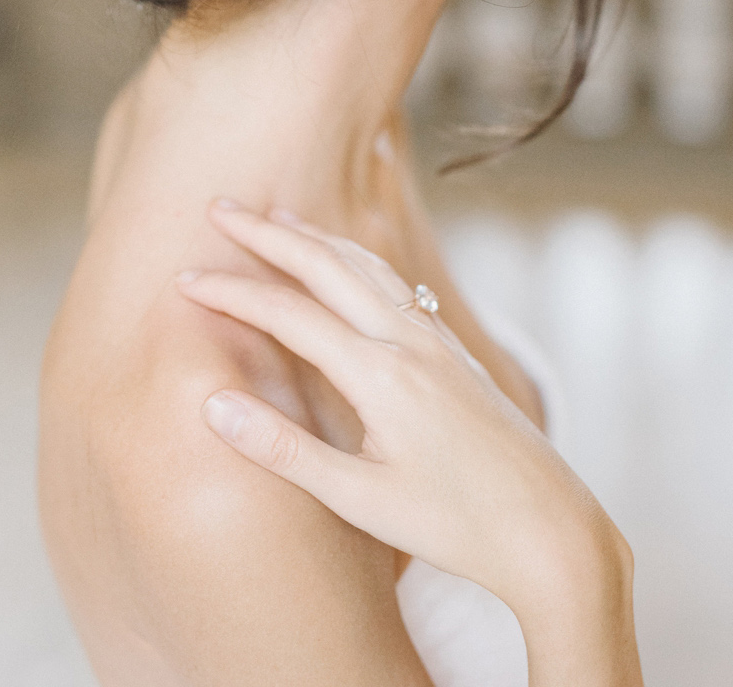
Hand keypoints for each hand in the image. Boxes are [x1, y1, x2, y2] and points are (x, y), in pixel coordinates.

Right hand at [178, 200, 641, 684]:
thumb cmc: (455, 525)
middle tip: (219, 207)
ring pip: (370, 269)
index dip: (233, 293)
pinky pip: (398, 287)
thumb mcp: (360, 499)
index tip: (182, 278)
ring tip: (276, 217)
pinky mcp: (457, 355)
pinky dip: (359, 261)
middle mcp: (413, 344)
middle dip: (271, 234)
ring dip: (318, 239)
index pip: (291, 316)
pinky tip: (349, 265)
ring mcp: (440, 344)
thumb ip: (286, 450)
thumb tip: (213, 406)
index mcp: (383, 376)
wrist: (549, 525)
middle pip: (331, 267)